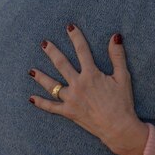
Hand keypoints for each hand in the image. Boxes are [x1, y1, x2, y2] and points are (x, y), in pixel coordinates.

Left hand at [29, 24, 148, 154]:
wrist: (118, 127)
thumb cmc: (122, 102)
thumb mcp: (123, 77)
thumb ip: (117, 56)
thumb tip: (115, 37)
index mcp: (91, 74)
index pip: (82, 50)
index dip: (76, 37)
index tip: (69, 27)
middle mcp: (78, 84)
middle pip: (62, 64)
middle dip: (52, 52)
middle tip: (44, 43)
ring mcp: (71, 99)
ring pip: (52, 85)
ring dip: (41, 77)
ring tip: (31, 70)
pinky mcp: (68, 112)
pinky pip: (51, 107)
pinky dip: (41, 103)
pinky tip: (31, 98)